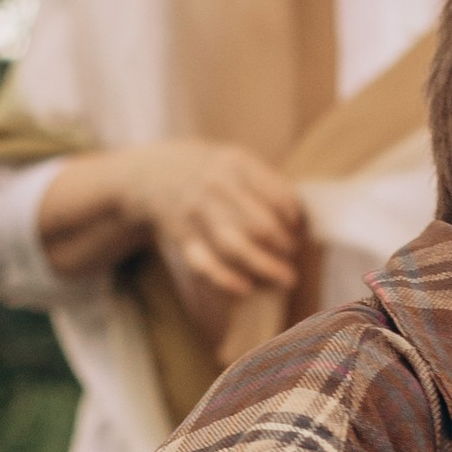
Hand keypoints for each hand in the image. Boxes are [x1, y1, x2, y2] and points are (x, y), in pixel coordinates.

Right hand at [40, 140, 304, 332]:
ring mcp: (196, 211)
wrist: (150, 173)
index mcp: (236, 163)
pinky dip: (224, 278)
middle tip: (293, 256)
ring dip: (264, 266)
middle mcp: (216, 186)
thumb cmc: (207, 171)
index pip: (278, 195)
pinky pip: (204, 262)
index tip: (299, 229)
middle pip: (260, 224)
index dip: (294, 217)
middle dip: (283, 245)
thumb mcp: (233, 161)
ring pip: (235, 245)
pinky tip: (245, 289)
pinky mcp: (181, 234)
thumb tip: (301, 219)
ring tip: (285, 279)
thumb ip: (265, 183)